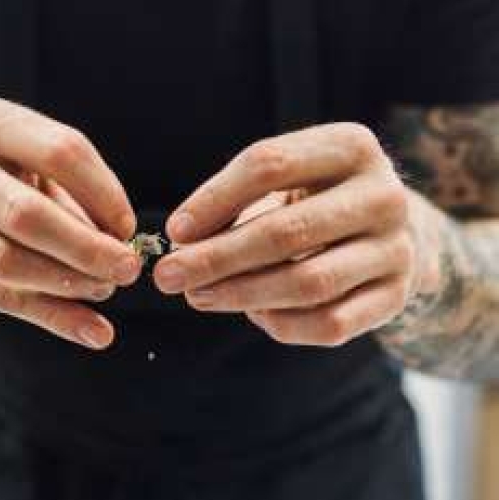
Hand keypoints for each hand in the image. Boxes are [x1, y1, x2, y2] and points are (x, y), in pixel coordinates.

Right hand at [0, 97, 141, 349]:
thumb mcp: (33, 170)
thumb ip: (76, 200)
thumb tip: (121, 246)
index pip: (62, 153)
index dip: (105, 194)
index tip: (129, 229)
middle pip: (27, 214)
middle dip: (87, 248)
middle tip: (128, 270)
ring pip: (6, 261)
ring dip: (67, 283)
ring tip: (106, 289)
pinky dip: (52, 316)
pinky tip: (93, 329)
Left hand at [154, 123, 426, 346]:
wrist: (387, 230)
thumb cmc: (315, 200)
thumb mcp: (285, 181)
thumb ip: (236, 202)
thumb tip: (184, 243)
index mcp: (351, 146)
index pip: (269, 165)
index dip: (213, 200)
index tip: (174, 232)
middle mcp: (383, 195)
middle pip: (286, 231)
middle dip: (216, 259)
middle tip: (168, 277)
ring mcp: (396, 249)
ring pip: (308, 283)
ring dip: (241, 295)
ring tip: (198, 296)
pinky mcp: (395, 296)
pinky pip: (329, 324)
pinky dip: (281, 324)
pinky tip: (253, 313)